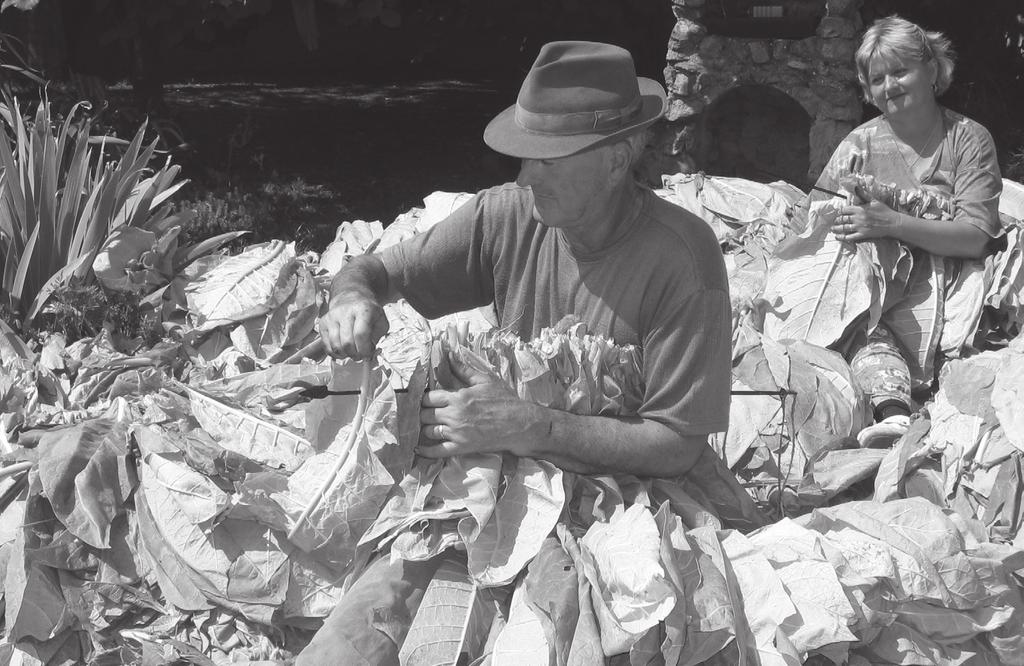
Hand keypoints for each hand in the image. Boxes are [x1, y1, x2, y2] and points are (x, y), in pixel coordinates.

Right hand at [316, 290, 388, 359]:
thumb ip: (378, 336)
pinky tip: (343, 350)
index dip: (364, 349)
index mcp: (363, 309)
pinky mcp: (323, 323)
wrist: (351, 299)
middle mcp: (345, 311)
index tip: (367, 354)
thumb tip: (369, 351)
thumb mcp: (381, 321)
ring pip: (336, 346)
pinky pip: (327, 346)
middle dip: (355, 354)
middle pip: (347, 342)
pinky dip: (335, 353)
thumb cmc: (368, 313)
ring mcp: (331, 317)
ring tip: (352, 352)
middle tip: (360, 354)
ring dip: (345, 354)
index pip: (361, 334)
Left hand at [417, 351, 545, 457]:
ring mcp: (456, 433)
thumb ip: (464, 369)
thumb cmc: (504, 400)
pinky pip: (437, 451)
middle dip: (423, 412)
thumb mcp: (485, 380)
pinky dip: (426, 451)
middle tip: (426, 412)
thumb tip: (449, 356)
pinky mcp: (461, 448)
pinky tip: (419, 449)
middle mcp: (454, 415)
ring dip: (425, 428)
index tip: (426, 399)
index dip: (425, 398)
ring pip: (428, 431)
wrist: (520, 424)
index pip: (429, 397)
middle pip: (425, 414)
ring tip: (427, 426)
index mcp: (458, 397)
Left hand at [831, 199, 901, 242]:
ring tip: (833, 229)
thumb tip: (856, 186)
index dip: (840, 211)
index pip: (845, 210)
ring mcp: (860, 227)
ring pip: (844, 228)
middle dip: (837, 220)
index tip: (838, 213)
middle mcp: (858, 218)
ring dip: (836, 228)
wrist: (893, 223)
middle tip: (834, 221)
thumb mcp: (874, 201)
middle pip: (843, 219)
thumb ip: (863, 194)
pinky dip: (842, 237)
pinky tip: (838, 237)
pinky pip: (850, 237)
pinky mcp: (862, 235)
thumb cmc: (884, 211)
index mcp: (860, 209)